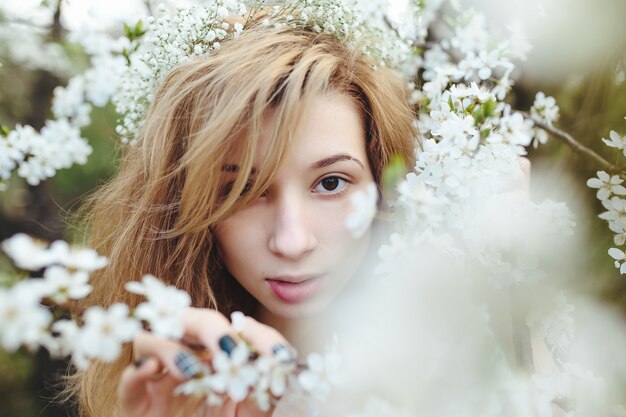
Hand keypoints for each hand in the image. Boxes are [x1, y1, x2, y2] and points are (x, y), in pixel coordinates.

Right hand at [118, 308, 289, 416]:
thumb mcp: (245, 413)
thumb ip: (262, 395)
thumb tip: (282, 371)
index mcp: (219, 355)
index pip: (237, 329)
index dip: (260, 337)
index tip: (281, 357)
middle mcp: (189, 356)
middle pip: (192, 321)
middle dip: (213, 330)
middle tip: (231, 351)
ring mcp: (159, 376)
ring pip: (152, 338)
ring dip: (172, 348)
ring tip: (192, 371)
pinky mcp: (135, 400)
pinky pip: (129, 378)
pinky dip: (137, 371)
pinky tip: (152, 371)